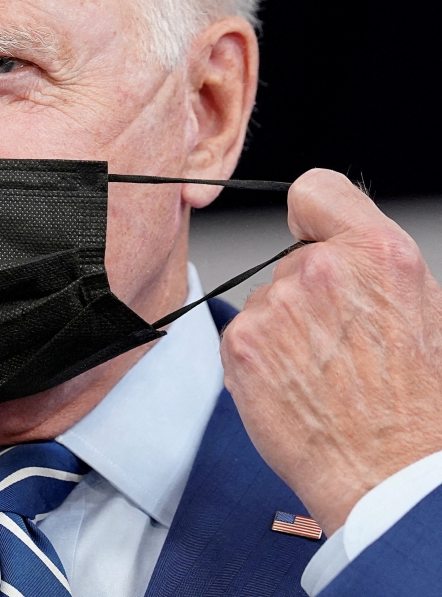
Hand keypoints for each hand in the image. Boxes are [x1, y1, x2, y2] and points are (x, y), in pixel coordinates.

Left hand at [221, 169, 441, 534]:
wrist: (389, 475)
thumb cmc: (418, 407)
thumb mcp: (426, 313)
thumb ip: (375, 268)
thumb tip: (342, 249)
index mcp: (378, 253)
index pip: (316, 190)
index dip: (311, 215)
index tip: (310, 233)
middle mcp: (321, 270)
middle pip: (291, 259)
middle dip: (308, 292)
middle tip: (340, 343)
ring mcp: (276, 306)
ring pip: (268, 301)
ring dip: (283, 329)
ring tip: (322, 374)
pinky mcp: (242, 343)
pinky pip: (244, 335)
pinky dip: (259, 358)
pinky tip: (294, 388)